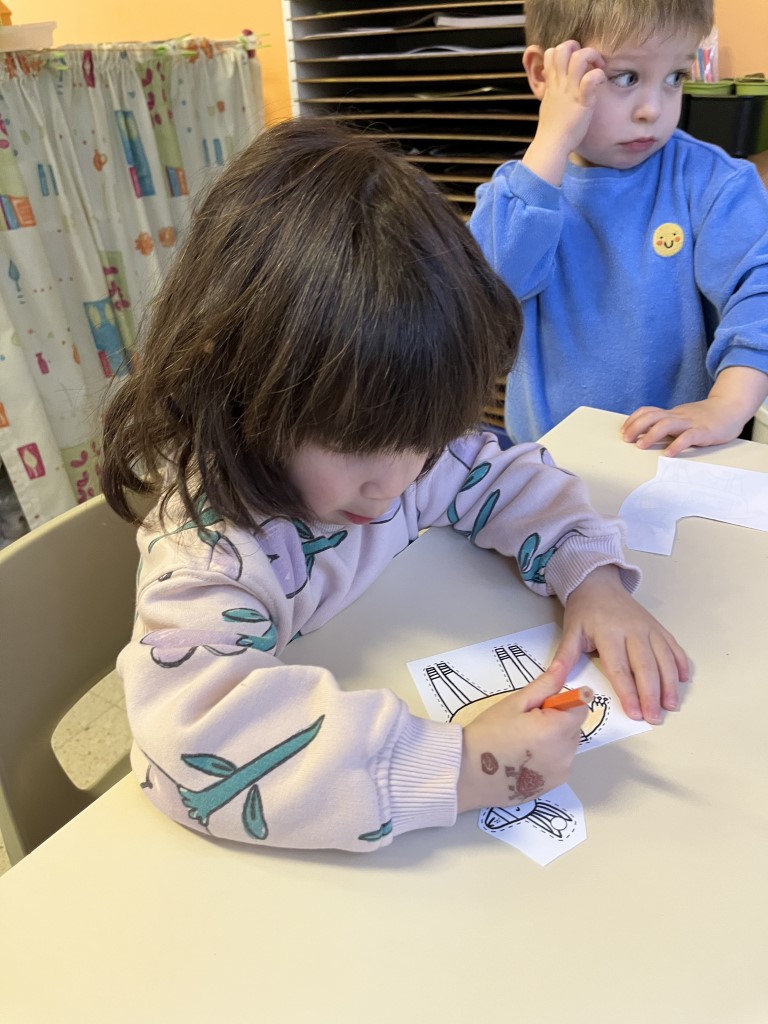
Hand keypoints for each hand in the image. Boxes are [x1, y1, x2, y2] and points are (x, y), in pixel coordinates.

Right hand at [456, 661, 587, 812]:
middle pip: (574, 727)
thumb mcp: (514, 703)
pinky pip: (559, 763)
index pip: (581, 708)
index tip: (539, 708)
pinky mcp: (553, 786)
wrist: (467, 774)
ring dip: (554, 740)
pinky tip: (523, 760)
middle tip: (525, 724)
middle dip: (557, 721)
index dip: (562, 703)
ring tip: (522, 744)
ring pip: (567, 746)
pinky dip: (548, 758)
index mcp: (556, 730)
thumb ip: (544, 686)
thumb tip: (563, 668)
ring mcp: (560, 773)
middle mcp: (565, 754)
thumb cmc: (487, 734)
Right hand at [523, 40, 605, 184]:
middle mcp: (561, 83)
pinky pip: (592, 78)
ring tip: (598, 67)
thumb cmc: (552, 129)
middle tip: (589, 62)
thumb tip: (550, 85)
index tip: (573, 63)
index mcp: (552, 83)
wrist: (552, 144)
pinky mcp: (583, 100)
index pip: (551, 53)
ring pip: (579, 57)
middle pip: (564, 48)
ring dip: (592, 56)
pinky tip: (601, 83)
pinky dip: (599, 76)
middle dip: (578, 48)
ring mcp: (571, 91)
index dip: (563, 51)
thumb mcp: (548, 104)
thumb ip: (551, 91)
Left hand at [553, 566, 688, 724]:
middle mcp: (633, 630)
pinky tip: (684, 679)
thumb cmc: (584, 611)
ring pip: (664, 658)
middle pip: (646, 666)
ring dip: (670, 683)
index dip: (628, 692)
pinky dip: (680, 663)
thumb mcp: (570, 632)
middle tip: (654, 718)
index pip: (620, 668)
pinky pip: (673, 646)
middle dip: (651, 695)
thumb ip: (564, 657)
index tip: (634, 714)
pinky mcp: (658, 626)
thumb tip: (552, 680)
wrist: (598, 583)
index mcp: (609, 633)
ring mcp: (649, 628)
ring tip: (670, 706)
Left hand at [622, 397, 748, 456]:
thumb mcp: (682, 418)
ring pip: (667, 424)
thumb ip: (667, 424)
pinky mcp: (704, 432)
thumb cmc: (704, 417)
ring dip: (651, 435)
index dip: (633, 420)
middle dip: (636, 427)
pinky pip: (688, 437)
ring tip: (641, 446)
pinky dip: (677, 445)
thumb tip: (645, 434)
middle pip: (652, 416)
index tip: (623, 431)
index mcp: (672, 414)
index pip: (648, 411)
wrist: (731, 408)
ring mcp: (691, 423)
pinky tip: (668, 454)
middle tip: (626, 439)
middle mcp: (678, 416)